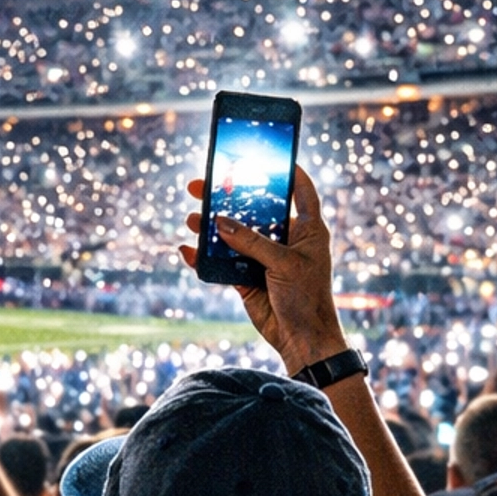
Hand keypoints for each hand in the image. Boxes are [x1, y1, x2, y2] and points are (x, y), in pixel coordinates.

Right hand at [180, 165, 343, 376]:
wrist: (303, 341)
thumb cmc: (307, 298)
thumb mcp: (283, 263)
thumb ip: (252, 241)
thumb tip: (219, 222)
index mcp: (308, 228)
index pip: (300, 189)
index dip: (286, 170)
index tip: (266, 153)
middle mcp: (286, 239)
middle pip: (255, 209)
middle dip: (229, 197)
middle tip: (202, 184)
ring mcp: (265, 258)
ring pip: (234, 235)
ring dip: (212, 227)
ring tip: (192, 218)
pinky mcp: (248, 278)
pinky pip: (223, 263)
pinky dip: (205, 258)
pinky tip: (189, 252)